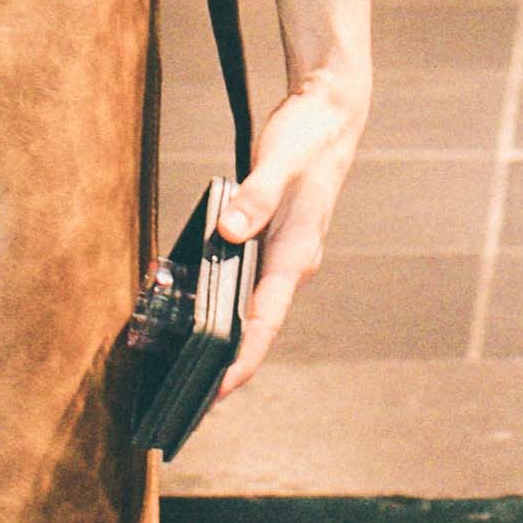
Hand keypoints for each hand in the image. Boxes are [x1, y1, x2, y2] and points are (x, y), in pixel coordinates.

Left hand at [211, 67, 367, 396]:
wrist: (332, 116)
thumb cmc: (307, 137)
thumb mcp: (279, 161)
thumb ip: (254, 196)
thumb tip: (229, 231)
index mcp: (296, 253)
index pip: (267, 320)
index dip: (243, 360)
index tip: (218, 392)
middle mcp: (292, 263)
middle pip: (259, 329)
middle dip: (230, 369)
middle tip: (193, 406)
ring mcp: (285, 257)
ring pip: (255, 313)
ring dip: (228, 346)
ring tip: (190, 378)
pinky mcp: (273, 245)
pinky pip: (249, 289)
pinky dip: (226, 312)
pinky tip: (200, 321)